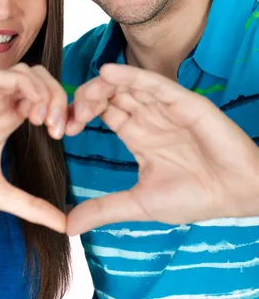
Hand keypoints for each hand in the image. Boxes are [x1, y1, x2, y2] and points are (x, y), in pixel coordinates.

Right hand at [0, 64, 67, 231]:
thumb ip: (31, 206)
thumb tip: (63, 227)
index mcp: (6, 120)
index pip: (44, 100)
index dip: (62, 111)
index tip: (64, 135)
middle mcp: (0, 105)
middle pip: (42, 80)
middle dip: (59, 98)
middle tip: (58, 128)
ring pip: (28, 72)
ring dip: (46, 92)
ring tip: (44, 122)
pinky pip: (7, 76)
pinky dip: (28, 87)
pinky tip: (32, 113)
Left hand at [66, 63, 258, 234]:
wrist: (235, 194)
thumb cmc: (194, 196)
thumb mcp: (139, 203)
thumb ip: (103, 209)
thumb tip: (67, 226)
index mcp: (138, 134)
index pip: (103, 112)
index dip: (81, 114)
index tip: (64, 128)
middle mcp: (149, 116)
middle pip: (110, 95)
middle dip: (86, 100)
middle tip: (71, 115)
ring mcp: (165, 107)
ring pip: (127, 85)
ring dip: (102, 86)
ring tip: (83, 96)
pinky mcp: (183, 101)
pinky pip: (153, 83)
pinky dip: (130, 75)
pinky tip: (108, 73)